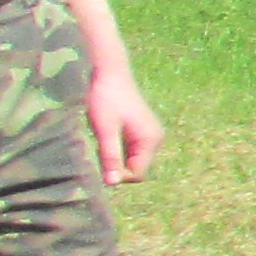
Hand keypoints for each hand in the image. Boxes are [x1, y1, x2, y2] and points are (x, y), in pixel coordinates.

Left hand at [85, 68, 163, 183]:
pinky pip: (132, 150)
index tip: (100, 162)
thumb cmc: (106, 99)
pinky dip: (119, 149)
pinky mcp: (143, 129)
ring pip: (134, 159)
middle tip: (99, 150)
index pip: (138, 174)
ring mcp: (151, 133)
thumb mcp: (105, 131)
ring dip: (117, 157)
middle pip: (137, 168)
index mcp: (150, 140)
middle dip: (117, 166)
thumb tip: (112, 184)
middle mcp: (156, 138)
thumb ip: (111, 157)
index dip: (118, 175)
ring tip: (103, 140)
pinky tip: (107, 135)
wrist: (109, 72)